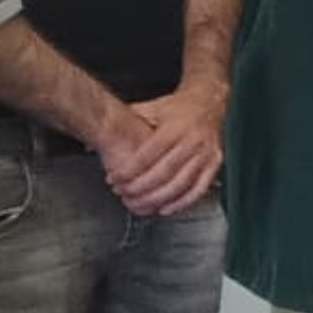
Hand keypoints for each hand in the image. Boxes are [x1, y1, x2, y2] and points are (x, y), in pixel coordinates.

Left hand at [107, 84, 225, 216]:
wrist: (210, 103)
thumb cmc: (178, 108)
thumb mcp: (152, 108)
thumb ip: (126, 121)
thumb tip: (98, 129)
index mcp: (175, 127)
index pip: (148, 154)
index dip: (129, 170)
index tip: (115, 179)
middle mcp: (192, 141)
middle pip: (163, 172)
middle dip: (140, 187)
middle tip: (123, 194)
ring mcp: (206, 154)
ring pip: (181, 184)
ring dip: (157, 198)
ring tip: (139, 205)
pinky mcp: (215, 164)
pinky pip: (198, 189)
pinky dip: (182, 203)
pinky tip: (165, 208)